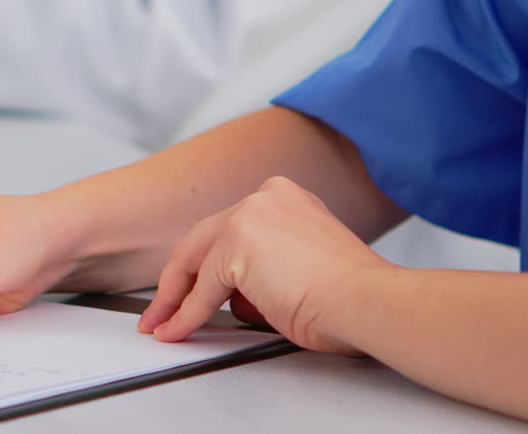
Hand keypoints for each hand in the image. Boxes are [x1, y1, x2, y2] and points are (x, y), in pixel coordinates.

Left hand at [138, 176, 392, 354]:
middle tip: (160, 309)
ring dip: (176, 300)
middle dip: (177, 281)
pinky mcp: (237, 243)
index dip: (203, 265)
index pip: (227, 231)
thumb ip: (262, 271)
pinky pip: (202, 290)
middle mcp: (264, 197)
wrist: (367, 302)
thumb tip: (234, 296)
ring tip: (164, 324)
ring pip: (197, 263)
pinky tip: (177, 330)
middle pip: (202, 240)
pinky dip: (187, 315)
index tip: (188, 288)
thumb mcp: (299, 270)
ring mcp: (249, 216)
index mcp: (283, 198)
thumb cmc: (351, 298)